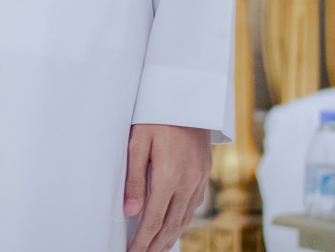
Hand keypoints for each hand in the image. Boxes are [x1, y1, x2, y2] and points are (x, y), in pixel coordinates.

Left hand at [124, 124, 210, 251]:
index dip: (143, 240)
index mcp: (169, 177)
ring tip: (156, 249)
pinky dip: (182, 222)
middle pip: (171, 225)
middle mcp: (188, 183)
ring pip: (184, 219)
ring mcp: (199, 181)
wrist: (189, 98)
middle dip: (156, 245)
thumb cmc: (156, 116)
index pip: (154, 219)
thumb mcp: (137, 142)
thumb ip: (134, 178)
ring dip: (170, 237)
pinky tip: (174, 227)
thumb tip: (130, 211)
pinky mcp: (204, 176)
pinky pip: (193, 207)